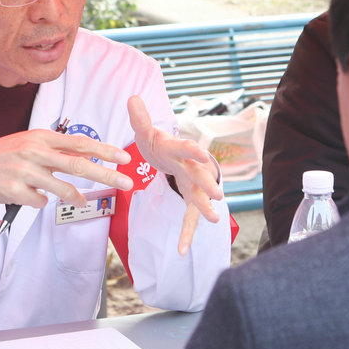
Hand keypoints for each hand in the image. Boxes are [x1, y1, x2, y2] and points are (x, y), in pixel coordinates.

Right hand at [0, 129, 133, 212]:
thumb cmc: (0, 156)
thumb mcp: (27, 143)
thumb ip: (53, 149)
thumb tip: (84, 156)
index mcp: (39, 137)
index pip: (79, 143)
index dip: (104, 150)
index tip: (124, 157)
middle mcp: (34, 151)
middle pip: (78, 164)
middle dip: (107, 175)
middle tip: (126, 183)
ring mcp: (24, 171)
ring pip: (62, 189)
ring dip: (75, 196)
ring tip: (80, 199)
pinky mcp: (14, 190)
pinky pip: (40, 202)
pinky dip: (40, 202)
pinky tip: (29, 196)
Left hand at [127, 95, 222, 254]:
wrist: (167, 154)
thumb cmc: (157, 143)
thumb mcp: (145, 131)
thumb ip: (139, 118)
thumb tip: (132, 98)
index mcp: (177, 149)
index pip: (186, 148)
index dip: (193, 150)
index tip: (201, 153)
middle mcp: (189, 167)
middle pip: (199, 175)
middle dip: (207, 184)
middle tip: (217, 194)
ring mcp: (192, 185)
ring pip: (200, 197)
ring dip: (206, 208)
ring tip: (214, 220)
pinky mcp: (189, 199)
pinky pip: (189, 218)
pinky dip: (186, 234)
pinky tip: (181, 251)